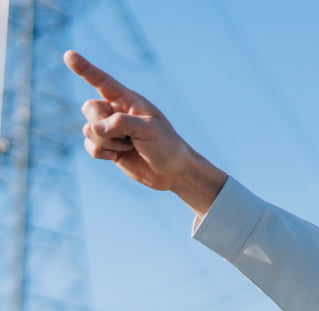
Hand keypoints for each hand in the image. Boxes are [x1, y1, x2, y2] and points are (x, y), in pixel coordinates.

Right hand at [64, 50, 225, 214]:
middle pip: (89, 108)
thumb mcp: (148, 129)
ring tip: (129, 146)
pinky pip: (90, 146)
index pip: (102, 81)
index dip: (85, 69)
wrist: (173, 171)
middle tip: (126, 136)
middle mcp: (116, 112)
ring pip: (88, 130)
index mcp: (128, 100)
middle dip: (102, 124)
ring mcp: (110, 130)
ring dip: (107, 142)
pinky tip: (116, 156)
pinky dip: (101, 152)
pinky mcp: (107, 147)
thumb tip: (94, 128)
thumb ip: (120, 123)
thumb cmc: (166, 145)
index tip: (69, 55)